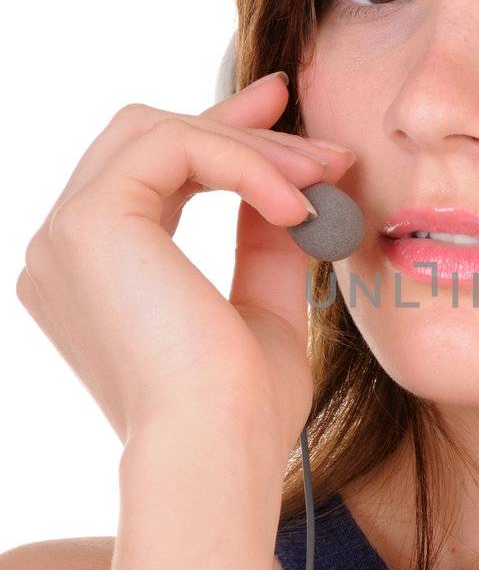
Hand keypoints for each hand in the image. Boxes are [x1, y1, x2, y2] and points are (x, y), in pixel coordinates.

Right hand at [16, 73, 356, 458]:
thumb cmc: (240, 413)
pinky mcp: (89, 222)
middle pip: (144, 138)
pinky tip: (297, 205)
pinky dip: (244, 163)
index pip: (147, 174)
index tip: (283, 117)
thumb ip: (262, 245)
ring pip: (160, 132)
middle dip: (236, 124)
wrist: (214, 452)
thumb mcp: (261, 310)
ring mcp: (64, 235)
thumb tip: (289, 186)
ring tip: (324, 179)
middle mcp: (62, 252)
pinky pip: (174, 146)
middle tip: (318, 140)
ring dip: (253, 147)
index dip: (217, 134)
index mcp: (90, 277)